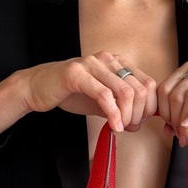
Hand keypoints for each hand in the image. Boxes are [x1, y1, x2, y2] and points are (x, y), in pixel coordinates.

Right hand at [18, 52, 156, 132]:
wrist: (38, 88)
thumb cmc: (70, 94)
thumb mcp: (101, 103)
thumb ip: (120, 110)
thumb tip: (138, 125)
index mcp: (117, 63)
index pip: (148, 83)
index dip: (149, 107)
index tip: (140, 122)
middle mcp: (107, 59)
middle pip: (140, 88)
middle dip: (139, 114)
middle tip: (129, 127)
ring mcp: (92, 64)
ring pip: (125, 91)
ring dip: (127, 115)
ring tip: (120, 127)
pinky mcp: (77, 73)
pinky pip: (104, 95)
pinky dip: (113, 114)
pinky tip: (113, 126)